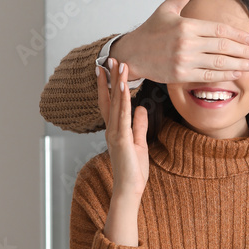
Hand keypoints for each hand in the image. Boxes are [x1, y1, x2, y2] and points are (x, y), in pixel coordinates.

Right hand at [98, 58, 148, 201]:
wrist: (129, 189)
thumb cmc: (134, 171)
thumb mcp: (139, 143)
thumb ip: (139, 125)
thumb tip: (142, 109)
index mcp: (115, 130)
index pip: (110, 103)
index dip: (107, 85)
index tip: (106, 69)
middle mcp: (112, 129)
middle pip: (109, 98)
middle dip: (110, 78)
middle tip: (110, 58)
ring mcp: (115, 133)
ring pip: (115, 103)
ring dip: (117, 83)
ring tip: (119, 65)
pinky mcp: (121, 139)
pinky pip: (122, 116)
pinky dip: (122, 100)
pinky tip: (123, 87)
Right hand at [109, 0, 248, 83]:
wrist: (132, 54)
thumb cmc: (150, 31)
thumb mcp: (166, 9)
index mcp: (186, 25)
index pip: (219, 30)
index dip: (238, 35)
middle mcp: (186, 43)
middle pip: (223, 47)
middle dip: (244, 51)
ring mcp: (184, 60)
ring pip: (219, 63)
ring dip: (239, 65)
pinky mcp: (181, 75)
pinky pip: (208, 76)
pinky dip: (225, 75)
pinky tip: (236, 74)